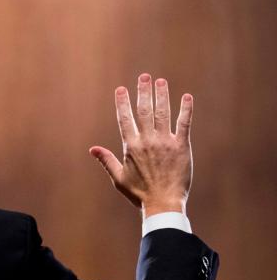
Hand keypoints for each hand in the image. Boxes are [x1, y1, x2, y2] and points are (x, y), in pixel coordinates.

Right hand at [90, 73, 193, 217]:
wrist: (162, 202)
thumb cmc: (139, 193)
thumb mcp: (118, 178)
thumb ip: (106, 160)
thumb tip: (92, 149)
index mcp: (131, 147)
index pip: (125, 119)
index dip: (123, 103)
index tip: (121, 89)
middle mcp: (147, 140)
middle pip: (144, 110)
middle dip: (143, 92)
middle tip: (144, 76)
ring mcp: (165, 142)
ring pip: (163, 112)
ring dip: (162, 95)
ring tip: (160, 81)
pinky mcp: (182, 146)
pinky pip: (184, 123)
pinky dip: (186, 109)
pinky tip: (187, 96)